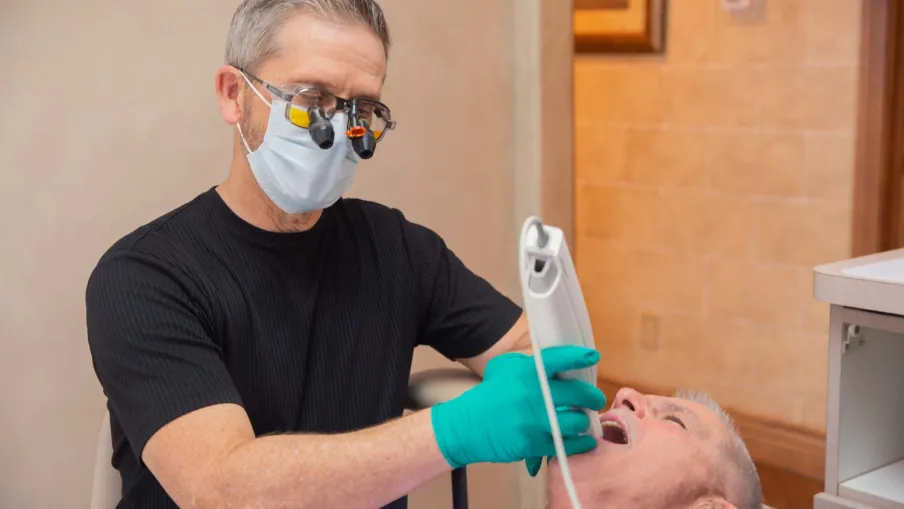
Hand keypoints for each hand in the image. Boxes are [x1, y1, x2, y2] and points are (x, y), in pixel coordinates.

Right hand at [430, 345, 605, 469]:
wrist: (466, 426)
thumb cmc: (488, 395)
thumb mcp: (504, 369)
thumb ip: (530, 364)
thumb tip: (558, 365)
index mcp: (526, 372)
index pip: (559, 359)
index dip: (579, 357)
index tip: (592, 357)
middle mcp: (533, 395)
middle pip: (577, 393)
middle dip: (592, 397)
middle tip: (594, 399)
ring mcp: (534, 421)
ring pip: (576, 421)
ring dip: (584, 421)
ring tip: (584, 421)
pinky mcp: (533, 444)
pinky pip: (566, 444)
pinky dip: (580, 443)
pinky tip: (585, 441)